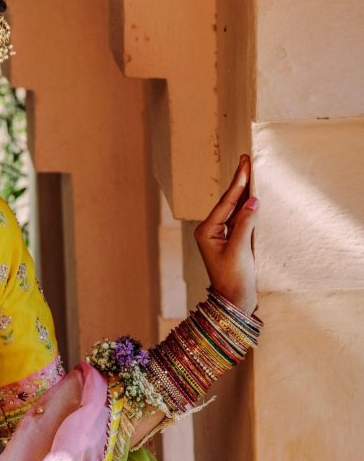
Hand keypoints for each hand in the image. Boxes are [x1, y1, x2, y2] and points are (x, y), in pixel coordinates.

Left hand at [193, 154, 258, 315]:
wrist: (234, 302)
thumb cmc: (233, 279)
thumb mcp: (240, 250)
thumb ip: (245, 224)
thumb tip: (252, 200)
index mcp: (206, 231)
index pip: (226, 202)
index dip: (237, 182)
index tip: (245, 163)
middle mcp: (210, 231)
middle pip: (228, 202)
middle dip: (239, 182)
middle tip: (246, 159)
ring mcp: (220, 236)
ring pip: (234, 209)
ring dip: (244, 192)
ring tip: (251, 171)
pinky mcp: (231, 242)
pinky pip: (239, 219)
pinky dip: (247, 206)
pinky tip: (253, 195)